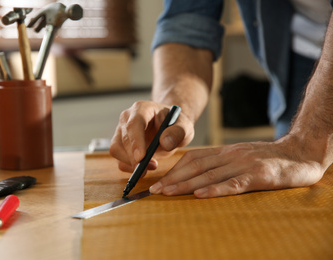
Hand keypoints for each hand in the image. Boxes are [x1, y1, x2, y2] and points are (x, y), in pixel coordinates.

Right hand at [109, 101, 194, 171]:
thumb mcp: (184, 126)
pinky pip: (119, 160)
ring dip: (131, 163)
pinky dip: (130, 167)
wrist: (170, 127)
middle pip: (123, 139)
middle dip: (134, 157)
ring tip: (152, 165)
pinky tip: (146, 167)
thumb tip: (165, 143)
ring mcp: (121, 131)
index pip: (134, 124)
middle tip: (151, 166)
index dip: (136, 141)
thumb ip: (178, 132)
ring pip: (116, 150)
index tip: (141, 158)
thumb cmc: (176, 123)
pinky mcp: (120, 145)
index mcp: (141, 109)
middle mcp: (127, 118)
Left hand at [149, 137, 325, 197]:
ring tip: (168, 193)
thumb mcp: (240, 156)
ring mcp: (243, 164)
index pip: (193, 158)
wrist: (299, 153)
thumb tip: (197, 176)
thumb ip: (221, 163)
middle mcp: (230, 155)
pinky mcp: (258, 175)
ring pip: (210, 174)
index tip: (159, 182)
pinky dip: (216, 189)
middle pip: (196, 166)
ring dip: (186, 185)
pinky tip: (201, 195)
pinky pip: (234, 183)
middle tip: (155, 190)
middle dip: (173, 179)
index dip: (174, 170)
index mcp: (224, 151)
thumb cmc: (267, 158)